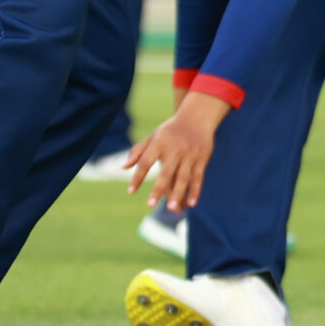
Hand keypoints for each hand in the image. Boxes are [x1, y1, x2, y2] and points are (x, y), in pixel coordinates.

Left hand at [125, 89, 229, 211]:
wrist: (197, 116)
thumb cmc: (170, 130)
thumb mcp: (153, 136)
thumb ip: (138, 151)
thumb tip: (123, 167)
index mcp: (159, 143)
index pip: (145, 162)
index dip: (137, 177)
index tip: (130, 191)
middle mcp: (175, 149)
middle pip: (166, 172)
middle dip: (159, 189)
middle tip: (150, 204)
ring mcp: (189, 155)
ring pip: (183, 177)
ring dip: (178, 193)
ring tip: (172, 209)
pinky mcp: (201, 159)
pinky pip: (198, 177)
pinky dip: (195, 190)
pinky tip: (191, 203)